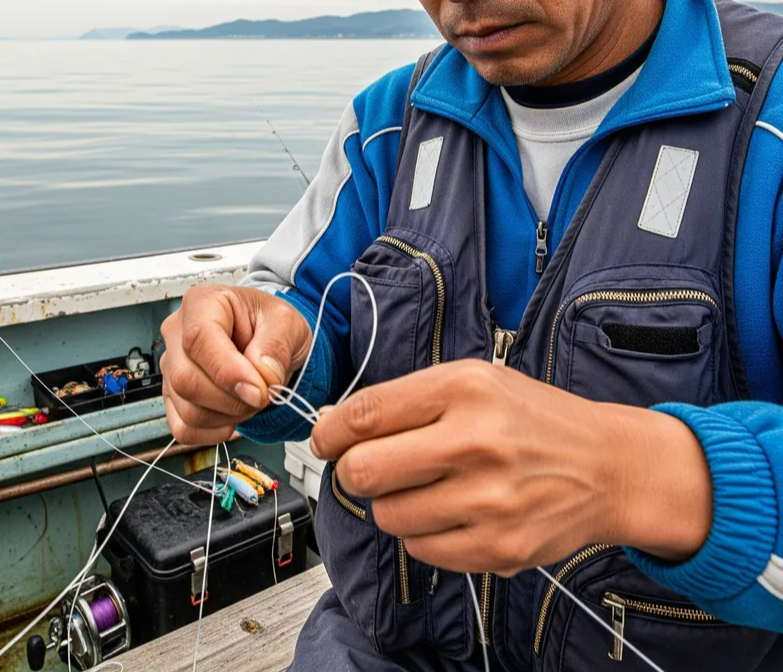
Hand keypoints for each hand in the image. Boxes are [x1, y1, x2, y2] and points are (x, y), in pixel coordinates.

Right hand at [160, 285, 313, 443]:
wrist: (266, 341)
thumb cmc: (270, 325)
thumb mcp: (287, 323)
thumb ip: (276, 347)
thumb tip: (262, 377)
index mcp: (202, 303)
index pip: (199, 339)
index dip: (228, 371)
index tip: (259, 391)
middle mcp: (177, 333)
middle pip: (185, 379)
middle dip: (231, 399)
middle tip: (262, 395)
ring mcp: (171, 366)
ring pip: (186, 408)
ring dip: (227, 416)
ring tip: (250, 400)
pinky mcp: (172, 396)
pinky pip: (183, 428)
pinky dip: (214, 431)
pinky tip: (233, 416)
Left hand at [310, 359, 712, 574]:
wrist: (609, 466)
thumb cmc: (531, 419)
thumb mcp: (473, 382)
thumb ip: (405, 400)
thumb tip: (335, 424)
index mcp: (465, 388)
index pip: (365, 414)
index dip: (330, 431)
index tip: (325, 440)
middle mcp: (476, 441)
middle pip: (364, 471)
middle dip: (355, 471)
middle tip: (370, 467)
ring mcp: (489, 500)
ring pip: (387, 516)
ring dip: (393, 504)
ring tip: (426, 488)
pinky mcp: (499, 547)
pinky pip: (421, 550)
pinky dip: (423, 535)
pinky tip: (451, 512)